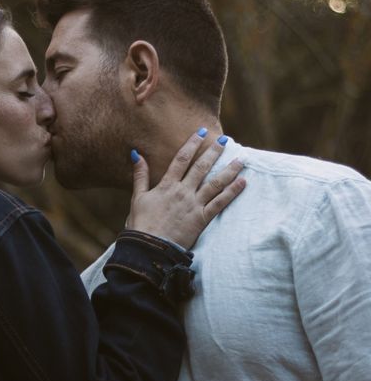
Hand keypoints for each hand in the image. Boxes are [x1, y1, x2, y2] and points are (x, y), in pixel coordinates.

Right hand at [126, 131, 245, 248]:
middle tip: (224, 139)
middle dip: (213, 152)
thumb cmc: (141, 224)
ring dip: (229, 170)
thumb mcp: (137, 197)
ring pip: (215, 183)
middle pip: (201, 167)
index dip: (192, 144)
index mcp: (167, 185)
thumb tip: (137, 154)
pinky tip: (243, 182)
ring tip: (241, 159)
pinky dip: (233, 192)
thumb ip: (140, 175)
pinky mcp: (202, 219)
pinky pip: (220, 203)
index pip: (181, 159)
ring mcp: (194, 205)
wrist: (150, 248)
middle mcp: (183, 192)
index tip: (201, 132)